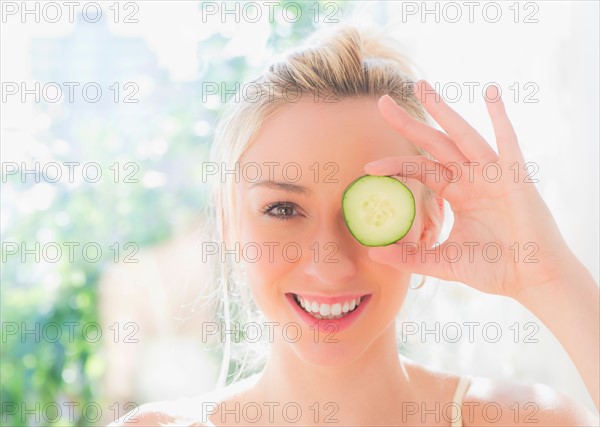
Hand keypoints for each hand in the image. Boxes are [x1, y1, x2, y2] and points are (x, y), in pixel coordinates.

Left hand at [365, 80, 576, 299]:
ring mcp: (493, 174)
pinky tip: (491, 93)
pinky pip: (507, 141)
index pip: (421, 169)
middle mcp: (472, 178)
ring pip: (462, 135)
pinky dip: (500, 117)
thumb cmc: (493, 269)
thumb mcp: (442, 262)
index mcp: (458, 193)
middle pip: (434, 143)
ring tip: (421, 86)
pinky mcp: (514, 176)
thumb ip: (409, 257)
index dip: (395, 165)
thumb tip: (373, 253)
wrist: (531, 280)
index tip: (369, 168)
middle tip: (382, 103)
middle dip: (409, 124)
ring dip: (442, 111)